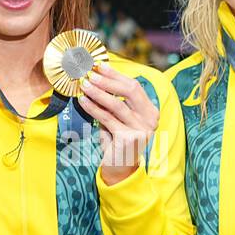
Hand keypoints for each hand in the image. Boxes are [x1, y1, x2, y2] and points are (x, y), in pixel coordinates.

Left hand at [78, 64, 158, 185]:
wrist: (119, 169)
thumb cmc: (117, 141)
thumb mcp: (116, 119)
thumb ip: (112, 102)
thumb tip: (96, 79)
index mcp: (150, 111)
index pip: (134, 87)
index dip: (116, 75)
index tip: (100, 66)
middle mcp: (150, 119)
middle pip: (130, 91)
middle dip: (109, 80)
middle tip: (91, 74)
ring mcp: (141, 129)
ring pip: (117, 105)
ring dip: (98, 93)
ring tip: (84, 85)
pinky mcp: (129, 138)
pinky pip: (107, 119)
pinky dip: (94, 108)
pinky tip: (83, 101)